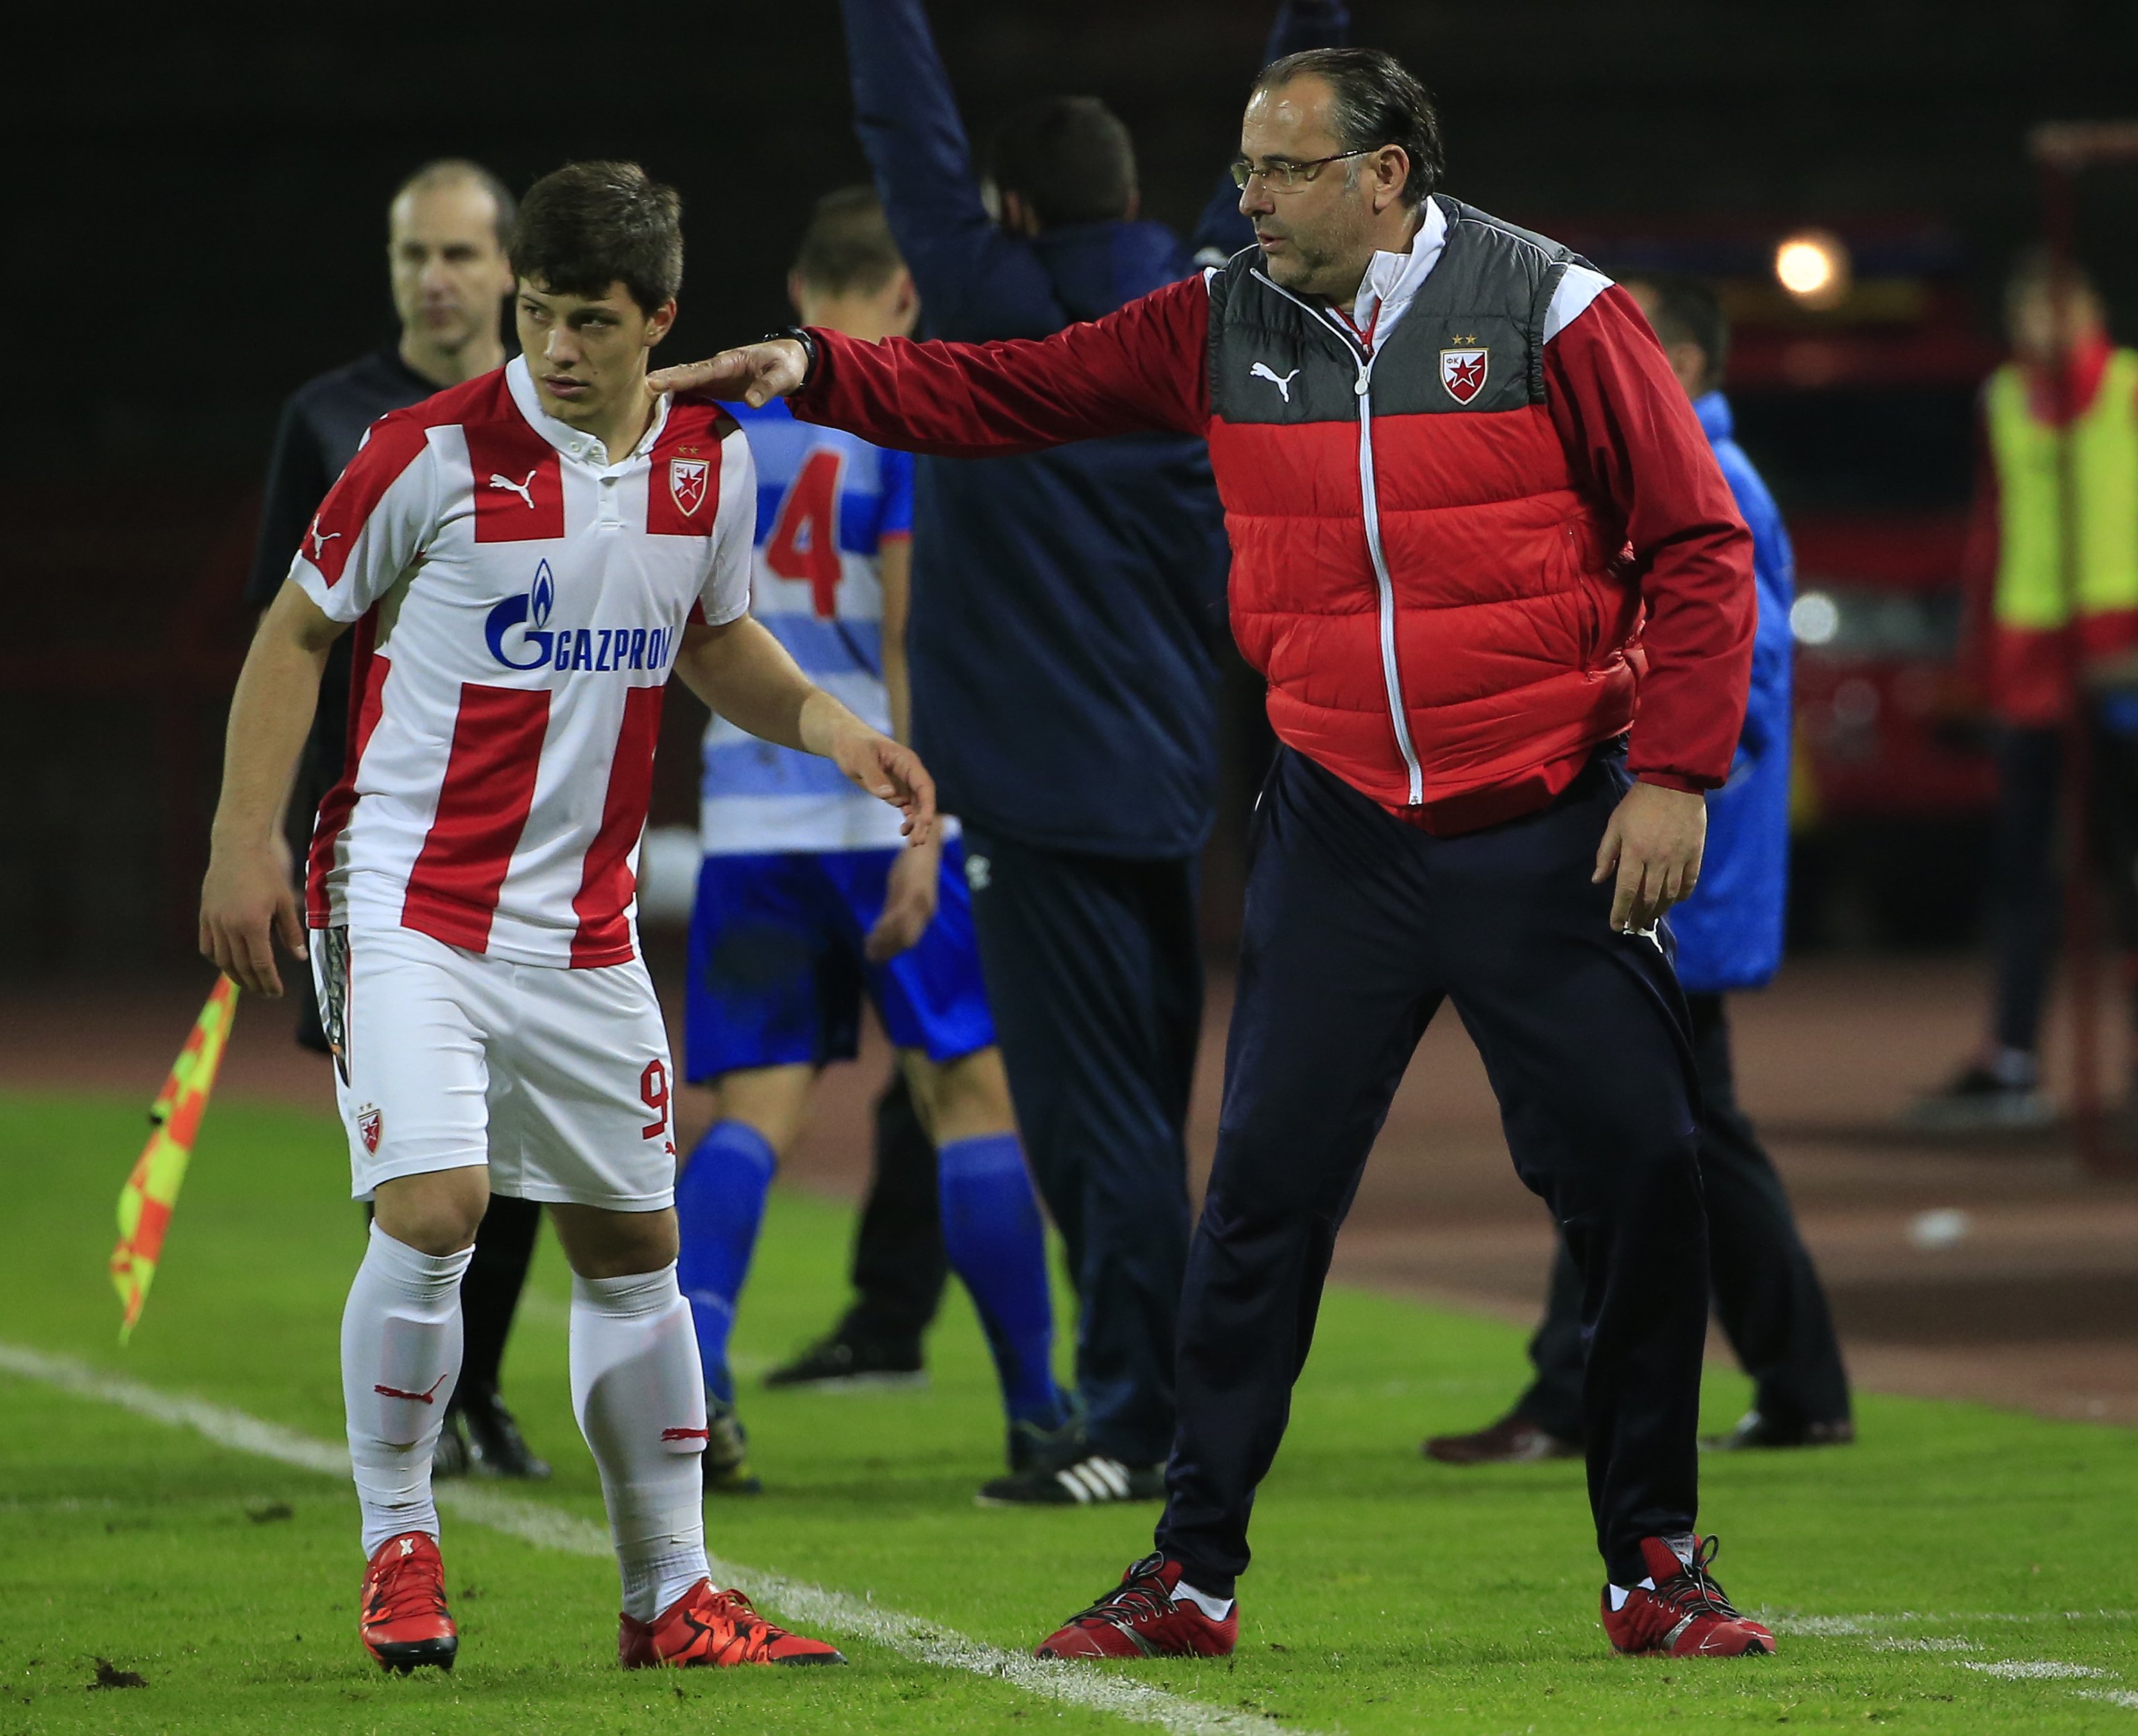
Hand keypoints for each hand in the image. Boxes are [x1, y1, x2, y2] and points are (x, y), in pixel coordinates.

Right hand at [200, 834, 306, 996]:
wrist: (237, 848)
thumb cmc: (267, 873)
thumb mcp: (286, 902)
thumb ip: (291, 933)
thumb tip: (299, 958)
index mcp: (253, 925)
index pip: (262, 964)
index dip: (270, 982)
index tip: (277, 993)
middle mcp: (230, 927)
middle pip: (241, 967)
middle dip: (255, 984)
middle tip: (266, 993)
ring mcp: (214, 922)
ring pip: (222, 960)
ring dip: (236, 976)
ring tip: (249, 984)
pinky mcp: (204, 916)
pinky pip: (208, 947)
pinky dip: (218, 960)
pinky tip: (228, 964)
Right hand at [647, 339, 808, 406]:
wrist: (789, 361)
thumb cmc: (786, 365)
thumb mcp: (783, 376)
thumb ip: (768, 388)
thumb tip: (752, 402)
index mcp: (730, 362)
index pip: (701, 370)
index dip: (680, 376)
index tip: (657, 381)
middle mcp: (717, 367)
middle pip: (686, 373)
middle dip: (663, 379)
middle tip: (638, 387)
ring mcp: (715, 377)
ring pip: (686, 381)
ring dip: (665, 387)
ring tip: (641, 396)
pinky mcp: (717, 386)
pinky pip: (694, 390)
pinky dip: (677, 395)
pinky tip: (662, 404)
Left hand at [811, 705, 937, 845]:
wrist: (844, 742)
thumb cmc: (853, 745)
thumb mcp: (861, 758)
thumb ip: (874, 776)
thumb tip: (889, 795)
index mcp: (907, 762)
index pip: (924, 786)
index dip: (928, 805)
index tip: (926, 823)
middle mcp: (909, 774)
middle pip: (923, 800)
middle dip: (923, 820)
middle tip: (917, 841)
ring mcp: (903, 784)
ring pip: (917, 807)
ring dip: (917, 824)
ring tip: (913, 842)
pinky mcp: (894, 791)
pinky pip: (906, 808)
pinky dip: (908, 820)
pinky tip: (903, 832)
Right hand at [866, 832, 942, 962]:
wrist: (923, 844)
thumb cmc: (914, 864)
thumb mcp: (904, 890)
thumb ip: (895, 907)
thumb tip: (883, 925)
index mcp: (925, 912)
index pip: (910, 939)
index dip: (893, 950)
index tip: (877, 956)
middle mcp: (925, 912)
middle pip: (906, 940)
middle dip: (887, 950)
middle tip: (869, 956)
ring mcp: (919, 904)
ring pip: (901, 933)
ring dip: (883, 942)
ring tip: (868, 948)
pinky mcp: (911, 894)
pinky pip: (896, 918)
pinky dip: (884, 929)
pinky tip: (873, 933)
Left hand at [1592, 780, 1705, 932]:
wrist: (1673, 784)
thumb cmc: (1638, 804)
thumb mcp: (1614, 825)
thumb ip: (1606, 853)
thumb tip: (1598, 880)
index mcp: (1634, 854)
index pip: (1625, 891)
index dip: (1620, 912)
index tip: (1616, 926)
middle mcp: (1657, 861)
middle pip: (1648, 898)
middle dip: (1639, 916)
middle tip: (1634, 927)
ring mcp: (1678, 860)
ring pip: (1669, 895)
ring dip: (1659, 911)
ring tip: (1650, 920)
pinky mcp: (1695, 855)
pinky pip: (1689, 882)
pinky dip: (1681, 896)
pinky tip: (1674, 902)